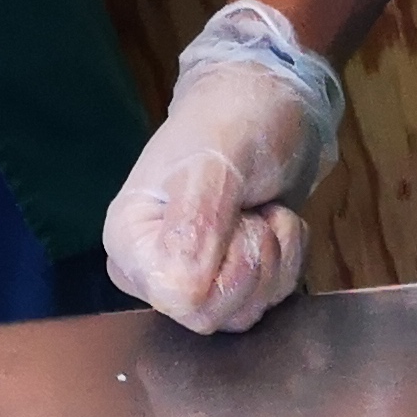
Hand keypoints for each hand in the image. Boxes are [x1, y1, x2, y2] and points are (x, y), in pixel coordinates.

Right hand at [102, 2, 346, 334]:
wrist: (271, 102)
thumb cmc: (236, 120)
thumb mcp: (217, 164)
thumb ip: (198, 224)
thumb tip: (182, 292)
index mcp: (130, 242)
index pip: (180, 299)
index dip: (226, 266)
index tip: (233, 216)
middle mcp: (153, 270)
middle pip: (213, 314)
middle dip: (255, 262)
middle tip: (252, 211)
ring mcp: (193, 280)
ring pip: (244, 313)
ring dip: (275, 260)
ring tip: (264, 211)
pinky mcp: (229, 283)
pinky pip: (266, 305)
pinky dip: (287, 263)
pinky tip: (273, 222)